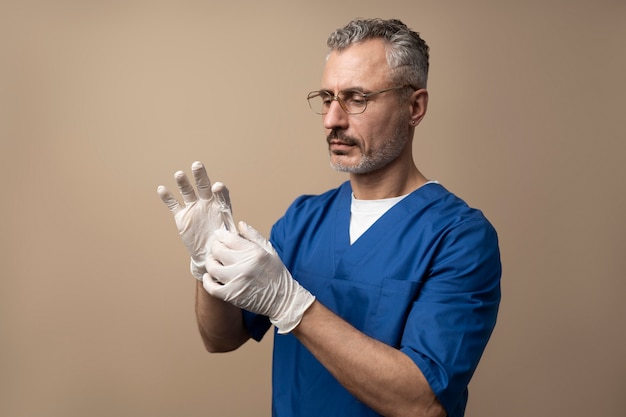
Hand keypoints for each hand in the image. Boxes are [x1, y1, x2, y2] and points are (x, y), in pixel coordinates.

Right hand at [157, 161, 233, 279]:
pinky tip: (162, 189)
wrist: (209, 253)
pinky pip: (174, 204)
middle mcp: (207, 203)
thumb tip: (237, 234)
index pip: (222, 195)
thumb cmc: (223, 245)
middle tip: (197, 165)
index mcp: (222, 207)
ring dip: (183, 182)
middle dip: (201, 176)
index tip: (217, 187)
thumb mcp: (231, 240)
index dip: (220, 191)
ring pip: (188, 191)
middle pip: (204, 186)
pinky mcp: (182, 216)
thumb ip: (232, 234)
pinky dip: (168, 197)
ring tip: (179, 174)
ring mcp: (194, 208)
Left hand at [204, 222, 315, 333]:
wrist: (282, 300)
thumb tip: (239, 224)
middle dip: (215, 246)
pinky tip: (210, 277)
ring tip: (215, 262)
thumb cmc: (276, 274)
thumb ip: (253, 236)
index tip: (220, 235)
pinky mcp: (232, 295)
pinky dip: (207, 281)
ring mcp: (236, 281)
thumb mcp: (269, 251)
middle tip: (216, 247)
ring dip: (211, 262)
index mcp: (254, 252)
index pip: (229, 238)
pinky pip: (211, 287)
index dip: (221, 235)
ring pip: (212, 267)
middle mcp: (244, 265)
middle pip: (218, 250)